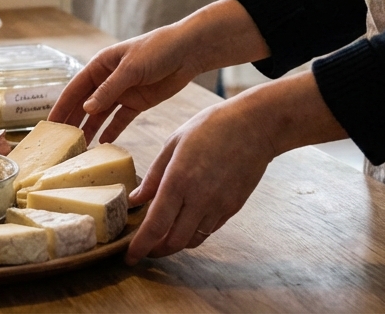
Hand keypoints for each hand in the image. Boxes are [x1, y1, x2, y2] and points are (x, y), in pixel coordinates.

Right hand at [50, 21, 205, 143]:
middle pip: (85, 104)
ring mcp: (122, 92)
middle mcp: (107, 80)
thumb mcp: (130, 68)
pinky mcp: (137, 103)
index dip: (61, 106)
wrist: (187, 52)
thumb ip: (109, 89)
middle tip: (61, 143)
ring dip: (91, 129)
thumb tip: (87, 108)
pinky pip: (120, 120)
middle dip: (73, 122)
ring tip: (80, 149)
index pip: (75, 89)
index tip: (50, 124)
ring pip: (101, 114)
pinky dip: (112, 131)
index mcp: (100, 66)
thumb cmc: (157, 49)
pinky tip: (104, 144)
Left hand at [125, 98, 272, 261]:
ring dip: (175, 243)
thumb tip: (135, 200)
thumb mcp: (173, 143)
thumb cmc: (210, 127)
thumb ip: (153, 175)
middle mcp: (199, 199)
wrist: (255, 126)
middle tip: (144, 249)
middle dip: (156, 251)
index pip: (155, 225)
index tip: (130, 257)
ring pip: (193, 240)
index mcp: (178, 180)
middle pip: (174, 241)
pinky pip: (209, 230)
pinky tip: (186, 223)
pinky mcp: (233, 207)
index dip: (141, 246)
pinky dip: (194, 233)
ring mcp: (219, 205)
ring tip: (162, 237)